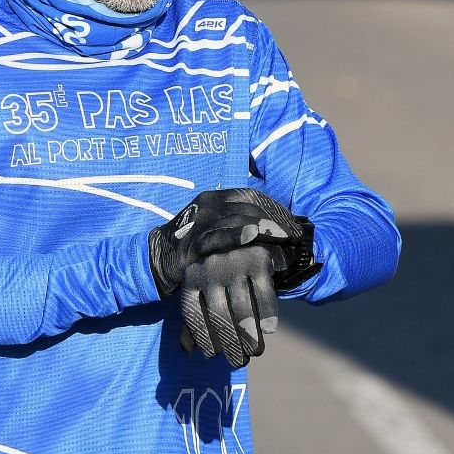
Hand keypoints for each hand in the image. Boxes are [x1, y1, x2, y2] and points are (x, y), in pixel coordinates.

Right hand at [148, 188, 305, 298]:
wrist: (159, 257)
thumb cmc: (195, 245)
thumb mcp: (218, 227)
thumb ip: (241, 225)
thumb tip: (277, 234)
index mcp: (217, 197)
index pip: (254, 196)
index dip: (276, 208)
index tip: (293, 224)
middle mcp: (210, 204)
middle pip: (251, 207)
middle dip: (276, 221)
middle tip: (295, 236)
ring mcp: (201, 221)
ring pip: (239, 219)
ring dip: (265, 228)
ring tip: (285, 239)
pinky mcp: (194, 241)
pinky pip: (218, 236)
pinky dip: (236, 234)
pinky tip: (252, 235)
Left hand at [177, 245, 284, 367]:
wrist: (245, 228)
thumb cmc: (221, 268)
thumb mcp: (203, 283)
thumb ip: (195, 313)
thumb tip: (186, 349)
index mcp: (192, 274)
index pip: (193, 312)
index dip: (203, 336)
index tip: (212, 355)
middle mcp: (210, 267)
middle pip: (219, 314)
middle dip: (230, 342)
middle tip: (237, 362)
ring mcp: (234, 263)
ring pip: (242, 307)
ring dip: (249, 335)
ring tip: (254, 351)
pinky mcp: (258, 259)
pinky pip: (263, 293)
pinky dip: (268, 313)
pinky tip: (270, 330)